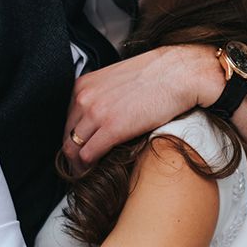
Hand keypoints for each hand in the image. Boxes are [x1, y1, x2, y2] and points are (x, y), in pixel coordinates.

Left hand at [62, 44, 224, 170]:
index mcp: (85, 85)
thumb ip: (103, 97)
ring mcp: (96, 113)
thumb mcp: (118, 81)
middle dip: (72, 153)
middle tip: (80, 165)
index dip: (73, 137)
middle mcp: (85, 97)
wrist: (179, 74)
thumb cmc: (158, 75)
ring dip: (78, 164)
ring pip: (72, 148)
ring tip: (86, 173)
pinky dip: (87, 168)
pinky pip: (88, 155)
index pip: (68, 118)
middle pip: (67, 134)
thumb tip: (102, 117)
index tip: (78, 148)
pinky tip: (94, 173)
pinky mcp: (112, 128)